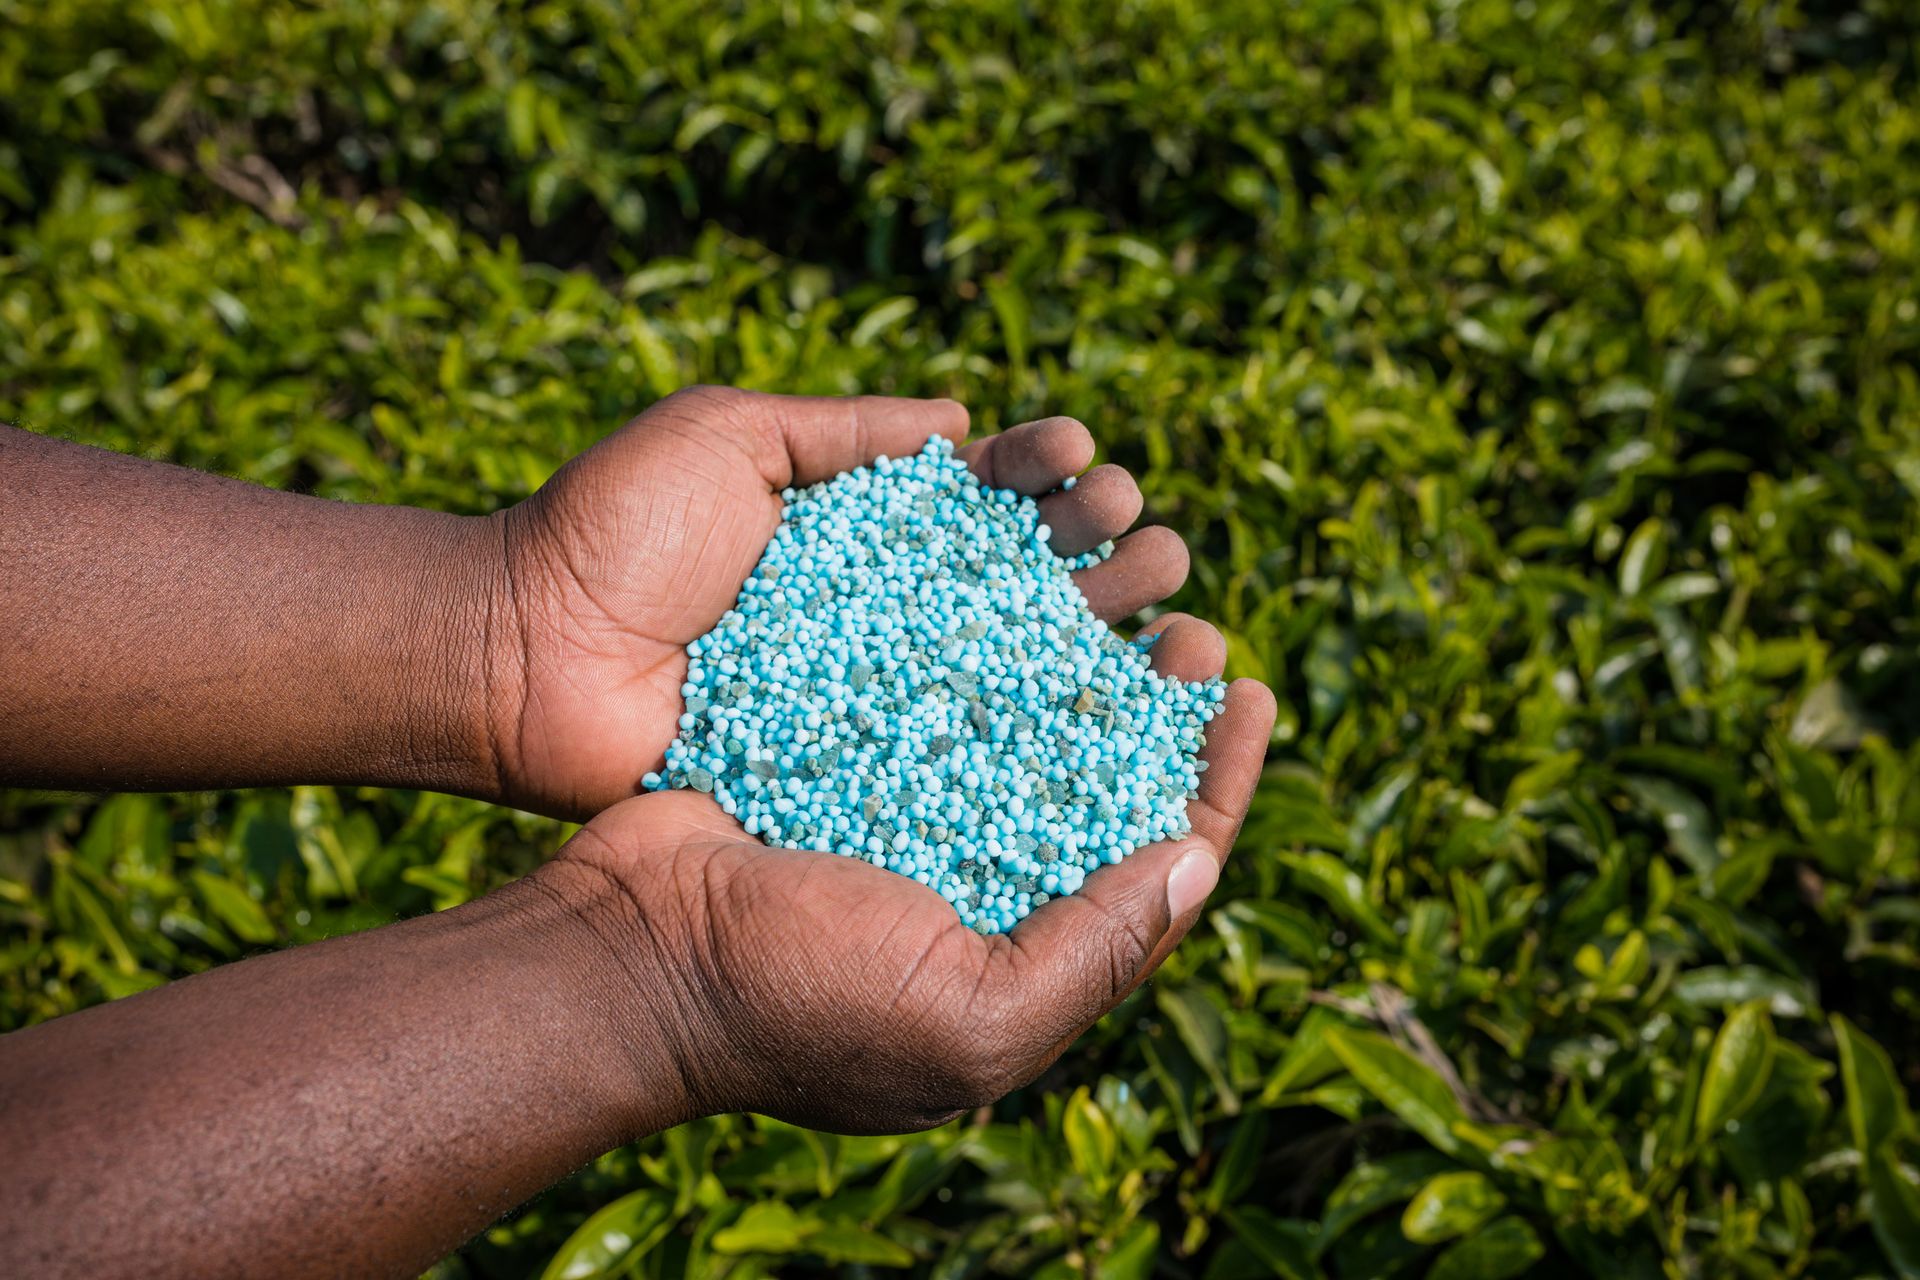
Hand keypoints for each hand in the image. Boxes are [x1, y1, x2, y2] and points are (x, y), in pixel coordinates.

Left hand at [481, 386, 1194, 818]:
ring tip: (1170, 625)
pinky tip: (1113, 726)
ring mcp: (870, 697)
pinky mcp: (850, 770)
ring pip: (1009, 670)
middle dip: (1098, 561)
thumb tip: (962, 420)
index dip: (1043, 479)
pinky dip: (1036, 742)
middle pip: (1017, 585)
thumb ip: (845, 428)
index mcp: (855, 529)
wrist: (520, 656)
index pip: (977, 497)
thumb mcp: (726, 435)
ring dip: (1098, 645)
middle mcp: (879, 614)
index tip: (1087, 464)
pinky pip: (956, 759)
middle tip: (1160, 552)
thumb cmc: (611, 534)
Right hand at [544, 631, 1275, 1131]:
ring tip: (1109, 565)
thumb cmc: (798, 999)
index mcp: (1028, 954)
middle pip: (1102, 777)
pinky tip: (1003, 563)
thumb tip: (1195, 859)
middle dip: (1154, 696)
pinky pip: (934, 676)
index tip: (1245, 690)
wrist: (626, 950)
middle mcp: (981, 879)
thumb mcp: (970, 1017)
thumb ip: (1093, 952)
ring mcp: (911, 809)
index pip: (1160, 866)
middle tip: (1179, 620)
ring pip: (1025, 711)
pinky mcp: (847, 749)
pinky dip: (976, 620)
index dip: (1217, 778)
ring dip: (1078, 638)